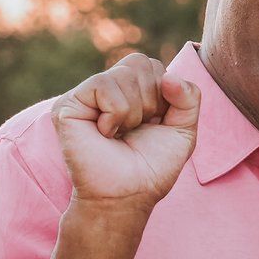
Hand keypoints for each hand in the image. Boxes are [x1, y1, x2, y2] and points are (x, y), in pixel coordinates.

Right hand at [51, 54, 199, 208]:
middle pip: (140, 63)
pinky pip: (103, 86)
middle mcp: (106, 89)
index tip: (153, 124)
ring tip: (119, 135)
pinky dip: (115, 114)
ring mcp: (85, 95)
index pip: (153, 65)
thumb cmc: (152, 167)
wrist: (128, 195)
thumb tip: (169, 77)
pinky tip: (105, 134)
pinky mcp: (68, 104)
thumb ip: (190, 97)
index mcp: (130, 90)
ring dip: (133, 112)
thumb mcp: (184, 130)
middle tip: (136, 130)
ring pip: (123, 74)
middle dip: (150, 101)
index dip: (163, 95)